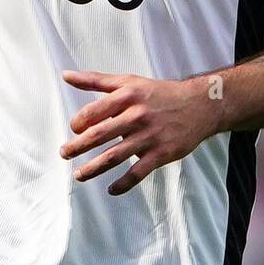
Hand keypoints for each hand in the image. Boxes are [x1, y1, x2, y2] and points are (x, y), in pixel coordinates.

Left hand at [60, 70, 219, 194]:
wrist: (199, 105)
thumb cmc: (159, 93)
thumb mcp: (129, 81)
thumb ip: (96, 80)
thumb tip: (66, 75)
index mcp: (127, 96)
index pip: (93, 112)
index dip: (78, 123)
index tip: (73, 130)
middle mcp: (137, 115)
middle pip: (99, 135)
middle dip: (77, 147)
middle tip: (64, 153)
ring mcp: (149, 136)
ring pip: (114, 156)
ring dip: (93, 168)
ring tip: (79, 174)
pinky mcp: (161, 153)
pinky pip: (137, 172)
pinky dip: (123, 184)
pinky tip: (111, 189)